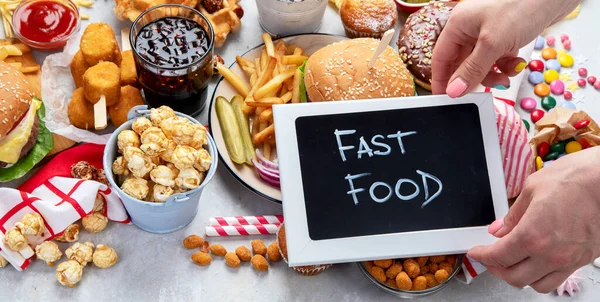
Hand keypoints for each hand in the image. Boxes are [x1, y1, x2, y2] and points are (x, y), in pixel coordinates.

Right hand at [432, 0, 580, 96]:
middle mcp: (470, 27)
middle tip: (482, 91)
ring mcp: (488, 30)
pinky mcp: (505, 33)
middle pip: (462, 62)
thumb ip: (472, 70)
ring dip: (493, 73)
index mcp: (458, 24)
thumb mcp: (493, 44)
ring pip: (481, 62)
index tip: (444, 99)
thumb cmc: (523, 4)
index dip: (441, 80)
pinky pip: (498, 57)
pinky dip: (506, 64)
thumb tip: (454, 90)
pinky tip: (516, 64)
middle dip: (474, 78)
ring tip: (506, 77)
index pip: (441, 58)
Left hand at [468, 147, 599, 292]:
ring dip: (519, 277)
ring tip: (511, 263)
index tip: (475, 253)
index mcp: (532, 235)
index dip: (481, 256)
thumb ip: (512, 215)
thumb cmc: (576, 178)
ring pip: (536, 284)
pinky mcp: (583, 260)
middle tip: (489, 258)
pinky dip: (541, 277)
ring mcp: (569, 260)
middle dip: (496, 269)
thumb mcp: (532, 189)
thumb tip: (499, 229)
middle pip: (514, 277)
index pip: (498, 256)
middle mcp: (550, 254)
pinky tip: (535, 263)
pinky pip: (557, 280)